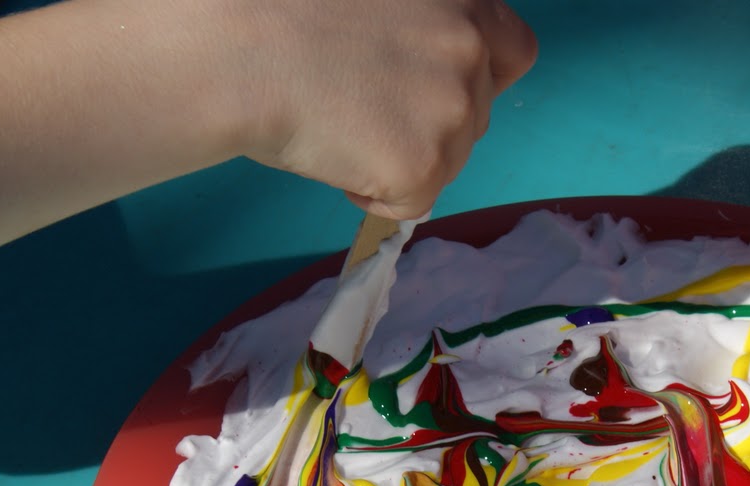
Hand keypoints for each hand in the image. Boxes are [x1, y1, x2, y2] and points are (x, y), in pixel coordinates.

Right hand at [201, 0, 537, 217]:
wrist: (235, 47)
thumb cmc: (276, 8)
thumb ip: (414, 22)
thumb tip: (416, 72)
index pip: (514, 50)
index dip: (481, 76)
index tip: (440, 90)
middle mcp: (470, 50)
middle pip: (478, 113)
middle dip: (433, 122)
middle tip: (365, 110)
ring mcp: (453, 110)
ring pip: (450, 160)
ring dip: (405, 157)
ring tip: (338, 125)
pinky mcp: (424, 165)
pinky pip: (414, 201)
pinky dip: (377, 193)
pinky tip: (333, 157)